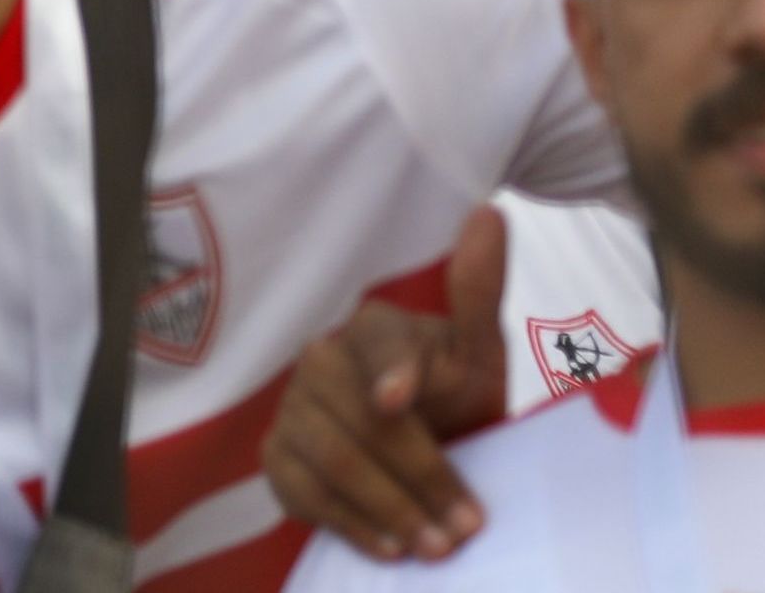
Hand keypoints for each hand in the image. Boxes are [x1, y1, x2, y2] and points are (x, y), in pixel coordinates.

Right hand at [260, 204, 505, 559]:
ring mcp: (291, 409)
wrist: (425, 451)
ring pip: (332, 459)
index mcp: (371, 327)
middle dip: (417, 476)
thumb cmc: (452, 398)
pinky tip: (391, 548)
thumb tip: (487, 215)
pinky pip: (302, 493)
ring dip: (389, 509)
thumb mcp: (478, 354)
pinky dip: (350, 525)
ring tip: (437, 548)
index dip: (389, 369)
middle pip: (358, 419)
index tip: (400, 402)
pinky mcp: (276, 457)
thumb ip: (478, 293)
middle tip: (465, 526)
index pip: (375, 341)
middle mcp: (320, 360)